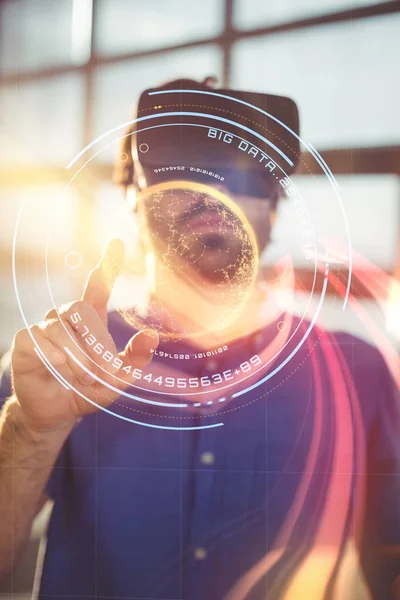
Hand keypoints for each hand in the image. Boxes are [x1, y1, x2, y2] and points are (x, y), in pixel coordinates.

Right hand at [11, 240, 157, 431]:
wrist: (56, 412)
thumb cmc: (87, 389)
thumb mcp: (117, 379)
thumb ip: (134, 360)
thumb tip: (152, 337)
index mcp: (91, 320)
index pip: (98, 285)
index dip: (107, 264)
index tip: (116, 243)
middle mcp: (66, 317)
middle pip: (80, 308)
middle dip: (94, 342)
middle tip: (100, 372)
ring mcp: (44, 328)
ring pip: (59, 327)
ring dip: (75, 356)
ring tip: (80, 377)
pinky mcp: (26, 342)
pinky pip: (37, 338)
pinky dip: (51, 353)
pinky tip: (58, 366)